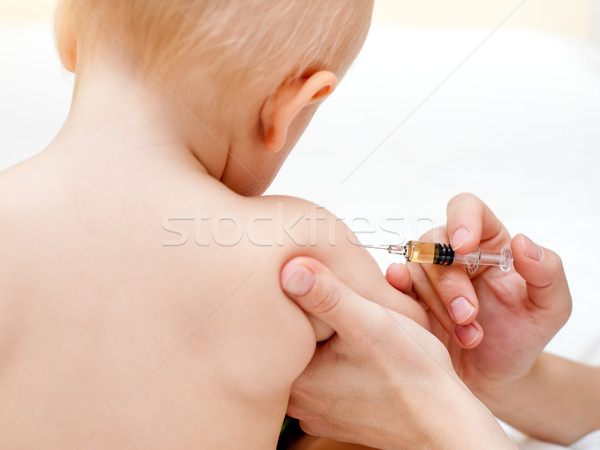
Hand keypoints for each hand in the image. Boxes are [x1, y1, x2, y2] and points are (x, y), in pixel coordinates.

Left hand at [280, 256, 514, 448]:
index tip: (326, 293)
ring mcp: (317, 411)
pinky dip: (340, 365)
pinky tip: (362, 358)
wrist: (446, 423)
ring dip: (329, 344)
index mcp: (297, 379)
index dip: (302, 302)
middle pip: (296, 345)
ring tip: (357, 333)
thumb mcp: (368, 322)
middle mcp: (300, 401)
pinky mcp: (337, 416)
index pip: (282, 325)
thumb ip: (327, 294)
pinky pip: (327, 380)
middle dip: (316, 323)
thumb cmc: (414, 377)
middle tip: (348, 312)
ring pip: (313, 362)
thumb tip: (290, 269)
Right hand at [388, 193, 571, 403]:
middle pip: (436, 244)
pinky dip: (399, 295)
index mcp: (489, 244)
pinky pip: (394, 285)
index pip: (468, 209)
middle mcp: (454, 254)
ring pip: (416, 269)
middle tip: (469, 317)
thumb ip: (548, 272)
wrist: (494, 378)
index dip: (462, 220)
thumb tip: (522, 242)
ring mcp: (428, 276)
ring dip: (438, 306)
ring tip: (465, 337)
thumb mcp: (551, 308)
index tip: (464, 246)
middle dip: (451, 284)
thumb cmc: (521, 337)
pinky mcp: (408, 297)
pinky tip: (413, 313)